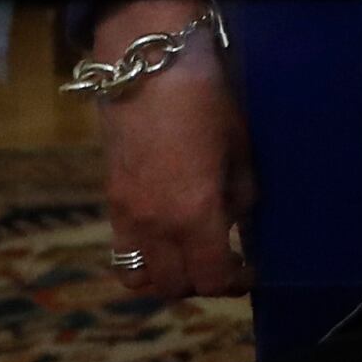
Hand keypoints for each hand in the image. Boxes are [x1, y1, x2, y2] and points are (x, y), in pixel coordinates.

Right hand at [85, 0, 254, 299]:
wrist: (148, 74)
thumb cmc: (206, 106)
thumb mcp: (239, 152)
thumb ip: (240, 198)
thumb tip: (239, 225)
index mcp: (194, 215)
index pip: (212, 278)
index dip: (235, 284)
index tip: (251, 274)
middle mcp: (155, 226)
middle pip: (173, 287)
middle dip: (202, 285)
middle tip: (225, 267)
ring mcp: (126, 217)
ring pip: (139, 278)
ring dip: (167, 279)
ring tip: (191, 260)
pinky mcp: (110, 202)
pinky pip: (122, 251)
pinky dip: (143, 258)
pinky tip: (166, 239)